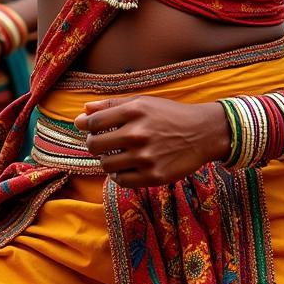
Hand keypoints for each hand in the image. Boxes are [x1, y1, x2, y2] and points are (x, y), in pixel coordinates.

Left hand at [75, 95, 229, 187]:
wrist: (201, 133)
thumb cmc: (168, 115)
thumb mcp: (142, 102)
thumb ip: (111, 106)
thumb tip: (82, 112)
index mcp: (133, 111)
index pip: (93, 122)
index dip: (86, 126)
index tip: (90, 128)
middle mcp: (137, 134)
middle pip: (94, 145)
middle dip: (94, 144)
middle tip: (103, 143)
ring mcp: (145, 157)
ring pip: (105, 165)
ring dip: (106, 160)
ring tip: (116, 154)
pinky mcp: (153, 176)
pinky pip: (121, 181)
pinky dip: (118, 175)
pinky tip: (126, 166)